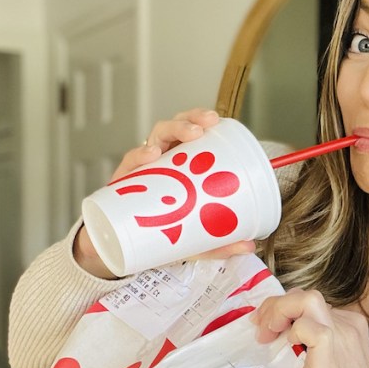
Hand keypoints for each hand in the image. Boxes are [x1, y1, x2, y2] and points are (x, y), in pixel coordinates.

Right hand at [73, 108, 255, 277]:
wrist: (120, 249)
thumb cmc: (160, 232)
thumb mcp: (194, 239)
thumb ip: (220, 242)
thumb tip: (248, 245)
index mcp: (180, 165)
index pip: (192, 134)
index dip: (204, 121)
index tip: (218, 120)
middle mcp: (162, 161)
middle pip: (176, 127)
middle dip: (192, 118)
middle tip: (207, 124)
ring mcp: (142, 169)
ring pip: (156, 137)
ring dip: (173, 129)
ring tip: (189, 134)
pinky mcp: (122, 181)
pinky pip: (130, 162)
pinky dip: (140, 155)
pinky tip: (151, 155)